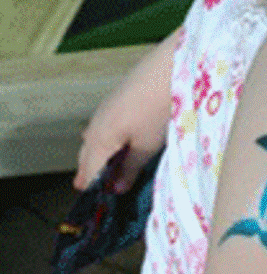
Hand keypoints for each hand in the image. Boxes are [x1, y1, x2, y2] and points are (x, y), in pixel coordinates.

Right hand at [73, 29, 179, 192]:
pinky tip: (112, 142)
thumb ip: (130, 168)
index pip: (90, 172)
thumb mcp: (148, 145)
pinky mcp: (117, 98)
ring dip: (95, 156)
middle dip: (90, 173)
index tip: (98, 207)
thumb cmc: (159, 107)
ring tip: (98, 171)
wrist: (171, 66)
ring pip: (94, 140)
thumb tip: (117, 187)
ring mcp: (105, 109)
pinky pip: (102, 126)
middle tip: (91, 190)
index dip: (94, 191)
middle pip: (88, 156)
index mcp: (100, 139)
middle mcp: (97, 124)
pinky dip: (104, 139)